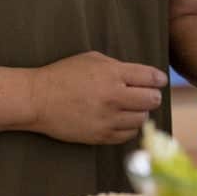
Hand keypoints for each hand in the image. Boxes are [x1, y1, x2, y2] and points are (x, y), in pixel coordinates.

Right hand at [27, 52, 166, 144]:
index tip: (159, 81)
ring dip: (141, 112)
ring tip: (131, 108)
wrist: (37, 100)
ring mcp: (107, 118)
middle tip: (146, 95)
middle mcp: (113, 96)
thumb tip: (143, 76)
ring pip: (142, 119)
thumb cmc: (63, 75)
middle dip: (152, 96)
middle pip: (152, 100)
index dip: (159, 79)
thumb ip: (119, 66)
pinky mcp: (100, 135)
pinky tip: (122, 120)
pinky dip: (129, 127)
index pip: (151, 78)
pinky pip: (127, 135)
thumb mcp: (92, 60)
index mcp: (113, 74)